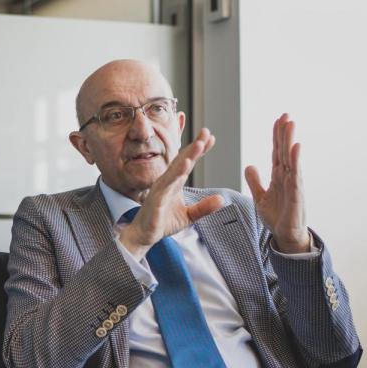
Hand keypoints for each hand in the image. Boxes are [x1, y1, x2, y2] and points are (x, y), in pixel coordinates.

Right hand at [119, 128, 224, 258]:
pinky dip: (176, 173)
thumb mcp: (189, 216)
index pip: (189, 162)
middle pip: (182, 159)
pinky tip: (185, 164)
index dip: (199, 150)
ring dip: (187, 155)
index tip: (211, 138)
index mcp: (175, 182)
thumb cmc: (163, 222)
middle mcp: (167, 181)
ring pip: (175, 168)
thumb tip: (221, 199)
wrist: (145, 235)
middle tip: (206, 132)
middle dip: (195, 146)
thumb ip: (204, 207)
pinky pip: (167, 183)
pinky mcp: (156, 198)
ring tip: (199, 144)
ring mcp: (161, 188)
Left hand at [244, 113, 310, 252]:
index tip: (278, 120)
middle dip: (284, 133)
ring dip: (290, 141)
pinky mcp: (296, 194)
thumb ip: (255, 181)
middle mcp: (287, 177)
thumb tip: (250, 165)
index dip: (276, 137)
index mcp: (278, 176)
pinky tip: (296, 147)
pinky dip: (295, 160)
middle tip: (285, 114)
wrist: (285, 237)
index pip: (276, 152)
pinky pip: (295, 174)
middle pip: (284, 151)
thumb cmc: (276, 217)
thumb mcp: (260, 197)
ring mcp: (293, 184)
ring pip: (291, 158)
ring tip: (291, 123)